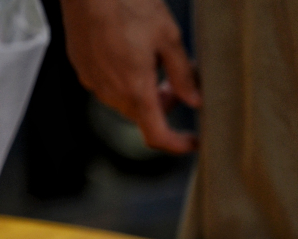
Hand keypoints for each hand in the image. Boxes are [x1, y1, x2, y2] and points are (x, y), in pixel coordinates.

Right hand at [61, 0, 200, 152]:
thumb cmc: (126, 3)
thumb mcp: (169, 38)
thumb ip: (183, 75)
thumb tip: (194, 100)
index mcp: (135, 89)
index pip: (156, 135)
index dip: (177, 145)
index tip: (191, 142)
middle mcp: (110, 90)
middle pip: (143, 116)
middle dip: (164, 107)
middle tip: (179, 86)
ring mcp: (93, 79)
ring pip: (125, 101)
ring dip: (144, 93)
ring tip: (157, 65)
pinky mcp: (82, 66)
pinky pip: (108, 85)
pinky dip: (126, 81)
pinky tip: (134, 56)